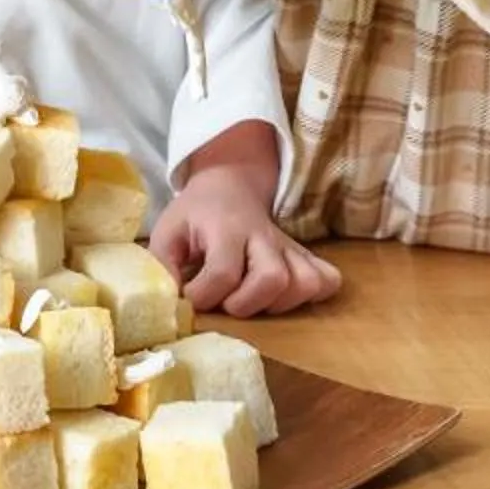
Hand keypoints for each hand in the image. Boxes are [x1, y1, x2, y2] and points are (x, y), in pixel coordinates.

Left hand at [149, 123, 341, 316]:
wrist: (230, 184)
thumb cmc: (196, 214)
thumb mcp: (167, 230)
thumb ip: (163, 264)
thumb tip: (170, 301)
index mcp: (226, 228)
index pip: (223, 272)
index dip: (203, 296)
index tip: (191, 295)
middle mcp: (263, 237)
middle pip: (272, 278)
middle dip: (246, 303)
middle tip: (228, 302)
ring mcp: (289, 247)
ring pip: (305, 282)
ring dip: (278, 303)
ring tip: (253, 300)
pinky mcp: (305, 255)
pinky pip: (326, 280)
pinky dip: (310, 296)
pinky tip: (284, 296)